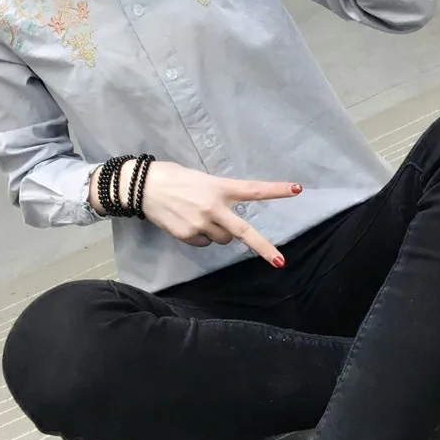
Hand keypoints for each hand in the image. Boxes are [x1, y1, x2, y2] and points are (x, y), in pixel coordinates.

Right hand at [121, 160, 301, 266]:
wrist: (142, 186)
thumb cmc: (174, 177)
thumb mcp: (202, 180)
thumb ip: (219, 196)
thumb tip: (228, 220)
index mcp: (220, 187)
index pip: (253, 189)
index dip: (276, 190)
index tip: (297, 189)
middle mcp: (213, 207)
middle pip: (244, 231)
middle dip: (264, 247)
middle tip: (280, 262)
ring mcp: (200, 224)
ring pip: (222, 240)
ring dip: (218, 232)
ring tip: (199, 216)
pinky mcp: (187, 235)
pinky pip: (203, 243)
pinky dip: (200, 236)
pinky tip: (187, 222)